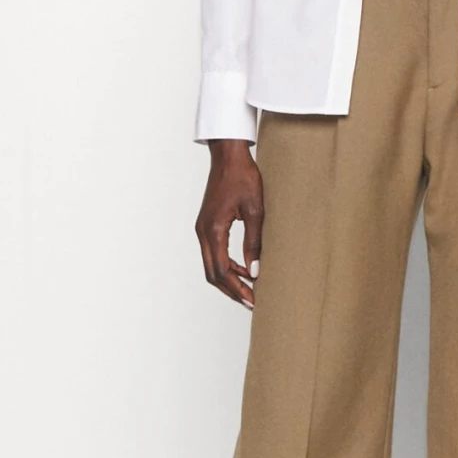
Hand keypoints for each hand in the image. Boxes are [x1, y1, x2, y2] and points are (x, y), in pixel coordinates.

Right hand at [196, 139, 263, 308]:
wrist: (229, 156)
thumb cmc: (243, 177)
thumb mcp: (255, 210)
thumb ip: (254, 242)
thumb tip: (255, 271)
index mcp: (213, 230)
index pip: (222, 270)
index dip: (237, 288)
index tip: (253, 300)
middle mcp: (203, 232)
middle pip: (212, 274)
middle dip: (231, 290)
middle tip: (251, 302)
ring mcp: (202, 229)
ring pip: (211, 265)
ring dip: (228, 279)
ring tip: (249, 289)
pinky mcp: (206, 224)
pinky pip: (213, 253)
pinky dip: (226, 265)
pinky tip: (243, 268)